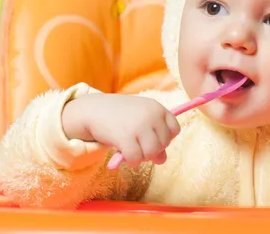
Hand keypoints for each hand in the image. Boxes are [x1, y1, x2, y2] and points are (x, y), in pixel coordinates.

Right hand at [62, 93, 179, 166]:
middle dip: (153, 149)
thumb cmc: (121, 116)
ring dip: (143, 157)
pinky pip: (137, 159)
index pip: (175, 130)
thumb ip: (154, 138)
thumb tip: (162, 160)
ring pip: (152, 153)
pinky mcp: (125, 137)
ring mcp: (139, 126)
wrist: (95, 109)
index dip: (165, 138)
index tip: (152, 138)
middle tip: (139, 145)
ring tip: (133, 151)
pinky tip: (125, 155)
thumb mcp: (141, 122)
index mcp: (158, 108)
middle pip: (164, 144)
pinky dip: (132, 161)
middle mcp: (151, 115)